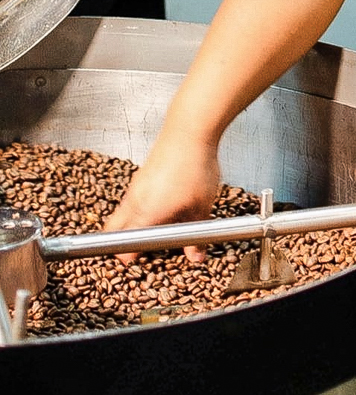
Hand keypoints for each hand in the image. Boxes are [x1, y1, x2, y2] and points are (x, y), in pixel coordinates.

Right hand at [102, 138, 220, 263]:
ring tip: (150, 229)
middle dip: (117, 243)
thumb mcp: (202, 207)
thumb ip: (196, 236)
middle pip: (113, 229)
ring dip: (129, 224)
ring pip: (122, 213)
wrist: (189, 130)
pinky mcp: (141, 175)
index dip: (127, 257)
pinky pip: (131, 199)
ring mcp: (136, 186)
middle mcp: (135, 201)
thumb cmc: (195, 165)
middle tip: (133, 252)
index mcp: (146, 214)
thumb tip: (196, 257)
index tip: (133, 264)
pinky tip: (157, 206)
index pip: (125, 245)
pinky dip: (136, 208)